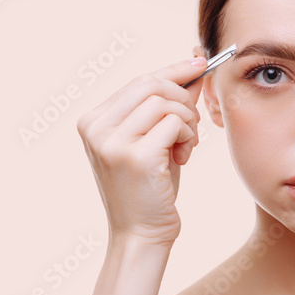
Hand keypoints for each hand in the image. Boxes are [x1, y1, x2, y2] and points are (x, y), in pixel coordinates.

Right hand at [77, 56, 207, 243]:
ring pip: (166, 103)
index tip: (201, 62)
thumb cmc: (151, 186)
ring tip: (185, 146)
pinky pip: (175, 123)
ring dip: (188, 122)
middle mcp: (95, 127)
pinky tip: (183, 157)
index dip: (174, 69)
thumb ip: (169, 106)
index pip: (140, 80)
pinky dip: (189, 137)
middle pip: (152, 84)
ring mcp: (111, 141)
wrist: (141, 232)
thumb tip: (194, 67)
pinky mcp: (134, 155)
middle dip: (184, 98)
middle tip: (192, 125)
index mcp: (93, 120)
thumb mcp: (156, 139)